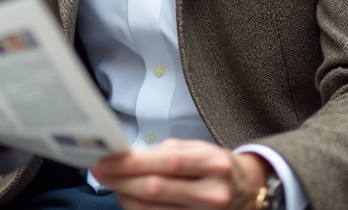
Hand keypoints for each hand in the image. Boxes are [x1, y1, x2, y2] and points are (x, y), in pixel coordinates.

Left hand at [90, 139, 269, 209]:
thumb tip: (127, 158)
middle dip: (121, 180)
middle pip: (156, 189)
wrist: (246, 190)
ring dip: (126, 197)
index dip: (131, 163)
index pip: (166, 162)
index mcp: (212, 164)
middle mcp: (211, 193)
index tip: (107, 160)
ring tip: (115, 185)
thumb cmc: (215, 166)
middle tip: (100, 172)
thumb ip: (164, 152)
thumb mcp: (197, 148)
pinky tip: (130, 199)